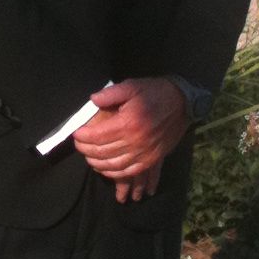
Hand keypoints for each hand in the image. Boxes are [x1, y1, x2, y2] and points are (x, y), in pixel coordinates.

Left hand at [72, 77, 189, 202]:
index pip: (97, 136)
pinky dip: (114, 173)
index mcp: (128, 123)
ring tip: (89, 157)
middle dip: (86, 150)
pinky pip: (129, 172)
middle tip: (79, 145)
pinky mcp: (152, 159)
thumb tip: (92, 100)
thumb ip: (110, 94)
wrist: (182, 102)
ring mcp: (144, 153)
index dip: (82, 137)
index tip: (75, 134)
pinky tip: (106, 169)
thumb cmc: (154, 92)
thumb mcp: (132, 86)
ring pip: (113, 166)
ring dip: (97, 164)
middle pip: (102, 152)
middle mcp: (135, 141)